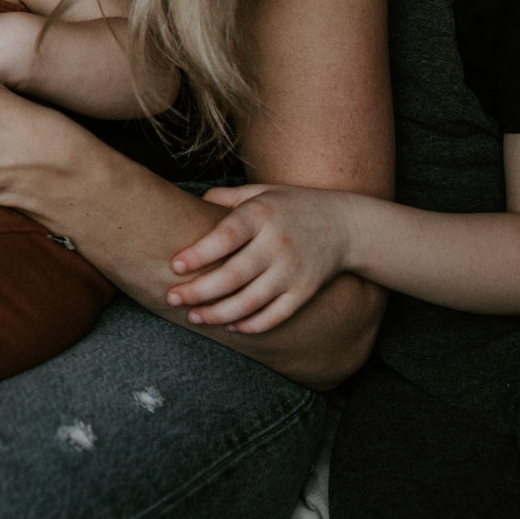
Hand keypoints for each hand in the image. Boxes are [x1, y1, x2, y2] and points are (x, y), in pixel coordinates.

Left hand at [167, 183, 358, 333]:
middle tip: (172, 298)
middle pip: (233, 275)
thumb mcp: (262, 192)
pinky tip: (230, 326)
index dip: (199, 254)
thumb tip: (188, 203)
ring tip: (194, 317)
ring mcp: (293, 271)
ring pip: (251, 302)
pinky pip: (275, 315)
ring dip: (218, 314)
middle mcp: (277, 244)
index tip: (174, 266)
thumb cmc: (293, 206)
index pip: (226, 237)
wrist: (347, 225)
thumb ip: (226, 198)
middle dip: (199, 291)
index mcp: (262, 215)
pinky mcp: (304, 291)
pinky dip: (251, 325)